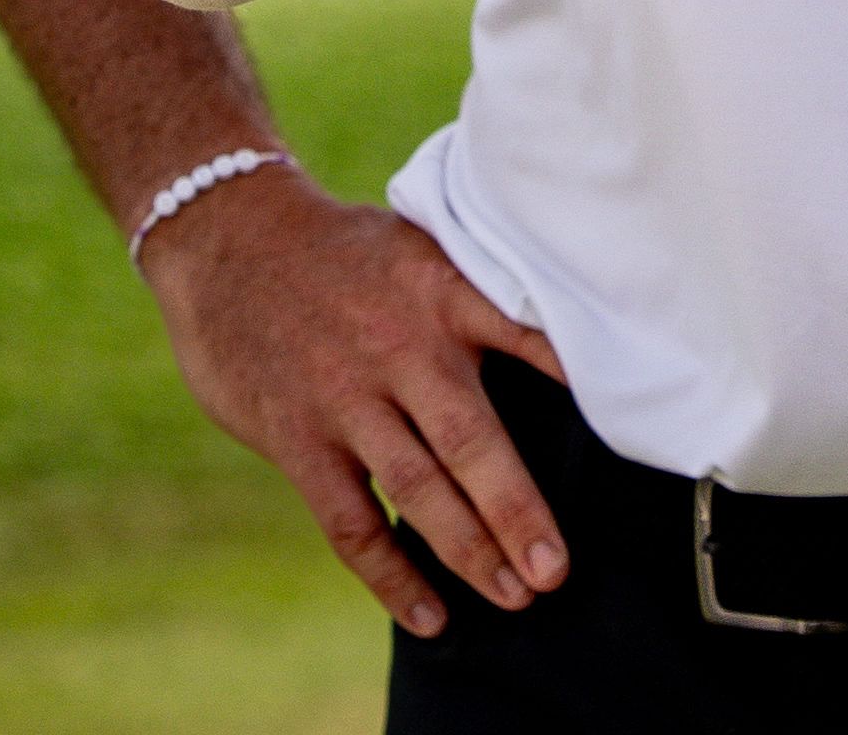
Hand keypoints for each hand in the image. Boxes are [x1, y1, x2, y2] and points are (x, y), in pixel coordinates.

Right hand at [140, 173, 573, 635]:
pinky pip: (351, 521)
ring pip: (417, 489)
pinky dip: (391, 574)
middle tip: (556, 570)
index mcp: (440, 289)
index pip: (520, 332)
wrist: (228, 234)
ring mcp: (346, 396)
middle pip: (470, 441)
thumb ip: (475, 295)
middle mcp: (399, 345)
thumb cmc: (343, 252)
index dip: (570, 375)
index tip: (619, 420)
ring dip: (469, 550)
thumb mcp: (417, 245)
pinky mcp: (299, 438)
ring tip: (515, 596)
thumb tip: (567, 345)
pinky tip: (429, 614)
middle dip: (517, 511)